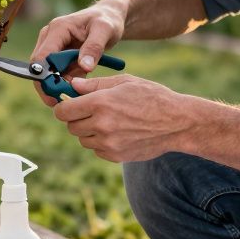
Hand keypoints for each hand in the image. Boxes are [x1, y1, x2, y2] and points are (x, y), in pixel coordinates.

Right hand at [31, 3, 125, 106]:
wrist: (109, 17)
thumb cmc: (107, 20)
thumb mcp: (105, 30)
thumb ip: (94, 47)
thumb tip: (84, 66)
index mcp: (58, 29)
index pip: (42, 56)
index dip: (44, 76)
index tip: (54, 92)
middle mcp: (50, 37)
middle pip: (40, 67)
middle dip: (49, 85)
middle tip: (61, 102)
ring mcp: (54, 48)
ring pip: (48, 74)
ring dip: (59, 87)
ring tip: (74, 99)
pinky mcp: (60, 57)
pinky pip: (58, 75)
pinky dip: (67, 84)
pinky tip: (79, 93)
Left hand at [54, 74, 203, 161]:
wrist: (176, 123)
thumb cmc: (152, 97)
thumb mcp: (124, 82)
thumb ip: (95, 85)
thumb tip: (72, 86)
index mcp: (100, 103)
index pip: (63, 110)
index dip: (63, 106)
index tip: (68, 104)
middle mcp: (101, 125)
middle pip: (70, 126)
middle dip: (76, 118)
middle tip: (91, 111)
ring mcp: (108, 143)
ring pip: (83, 139)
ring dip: (89, 131)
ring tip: (109, 121)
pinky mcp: (115, 156)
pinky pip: (96, 150)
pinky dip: (101, 143)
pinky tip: (118, 132)